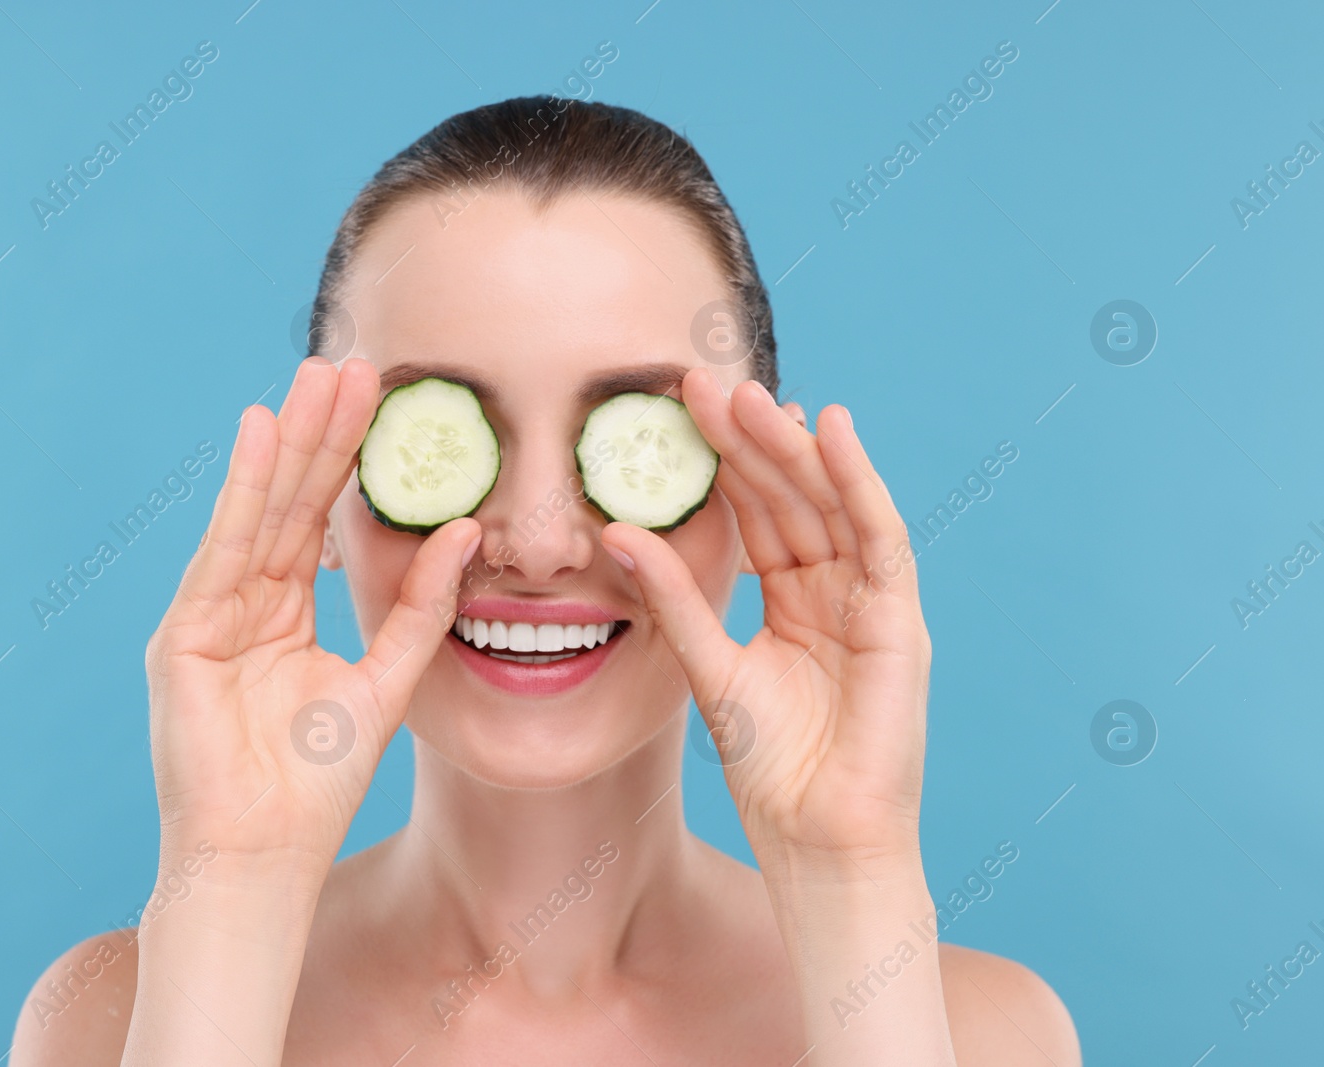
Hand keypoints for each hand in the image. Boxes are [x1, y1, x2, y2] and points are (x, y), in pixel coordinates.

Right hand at [144, 357, 479, 869]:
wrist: (263, 854)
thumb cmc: (316, 782)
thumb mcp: (387, 677)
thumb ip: (423, 606)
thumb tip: (468, 532)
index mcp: (284, 616)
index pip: (320, 521)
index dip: (350, 461)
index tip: (383, 400)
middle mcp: (243, 604)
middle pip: (291, 503)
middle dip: (323, 434)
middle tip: (356, 363)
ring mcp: (210, 614)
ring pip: (262, 512)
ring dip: (292, 442)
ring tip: (321, 375)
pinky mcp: (186, 633)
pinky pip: (226, 548)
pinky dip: (246, 489)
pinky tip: (264, 430)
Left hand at [601, 367, 930, 867]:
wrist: (819, 839)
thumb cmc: (771, 767)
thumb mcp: (707, 666)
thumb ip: (672, 599)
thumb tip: (615, 533)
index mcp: (793, 601)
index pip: (756, 514)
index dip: (721, 461)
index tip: (677, 410)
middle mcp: (834, 591)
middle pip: (790, 498)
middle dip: (748, 440)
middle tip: (702, 382)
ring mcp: (870, 601)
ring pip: (830, 505)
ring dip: (791, 448)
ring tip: (750, 394)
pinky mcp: (898, 619)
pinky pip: (879, 536)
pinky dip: (858, 482)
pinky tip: (831, 431)